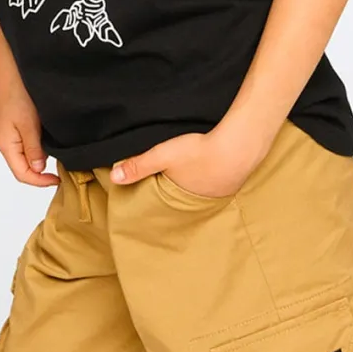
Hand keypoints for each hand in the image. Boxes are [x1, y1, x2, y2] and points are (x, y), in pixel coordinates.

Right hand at [0, 92, 56, 187]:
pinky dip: (39, 144)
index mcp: (7, 144)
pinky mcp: (15, 120)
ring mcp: (10, 129)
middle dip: (42, 171)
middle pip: (23, 166)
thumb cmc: (16, 91)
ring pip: (26, 153)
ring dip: (42, 156)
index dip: (41, 181)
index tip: (59, 179)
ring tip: (60, 152)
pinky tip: (51, 137)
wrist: (11, 65)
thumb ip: (33, 149)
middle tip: (63, 168)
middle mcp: (7, 140)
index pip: (22, 174)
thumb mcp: (28, 123)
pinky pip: (27, 140)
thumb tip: (38, 169)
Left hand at [108, 127, 260, 198]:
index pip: (164, 206)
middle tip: (165, 190)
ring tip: (185, 180)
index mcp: (180, 199)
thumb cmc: (200, 152)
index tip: (148, 201)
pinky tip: (209, 169)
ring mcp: (219, 194)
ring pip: (200, 192)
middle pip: (182, 201)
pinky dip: (210, 178)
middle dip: (174, 197)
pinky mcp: (232, 182)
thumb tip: (113, 178)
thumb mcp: (163, 156)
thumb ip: (138, 165)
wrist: (239, 145)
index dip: (157, 202)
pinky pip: (216, 184)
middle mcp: (200, 202)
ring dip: (193, 187)